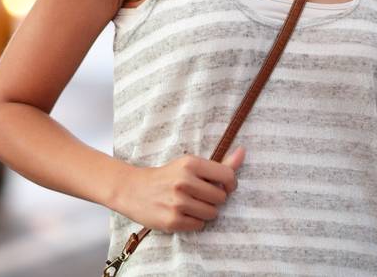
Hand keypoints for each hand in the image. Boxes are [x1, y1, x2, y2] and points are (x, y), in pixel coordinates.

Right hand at [113, 148, 244, 231]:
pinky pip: (199, 226)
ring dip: (205, 212)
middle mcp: (184, 182)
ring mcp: (178, 203)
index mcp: (190, 164)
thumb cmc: (167, 176)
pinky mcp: (172, 221)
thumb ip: (219, 164)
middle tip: (201, 196)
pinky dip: (194, 222)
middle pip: (221, 198)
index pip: (227, 176)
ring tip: (192, 205)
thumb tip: (243, 152)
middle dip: (215, 199)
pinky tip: (183, 214)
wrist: (133, 189)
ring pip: (212, 214)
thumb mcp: (190, 165)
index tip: (224, 186)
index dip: (230, 184)